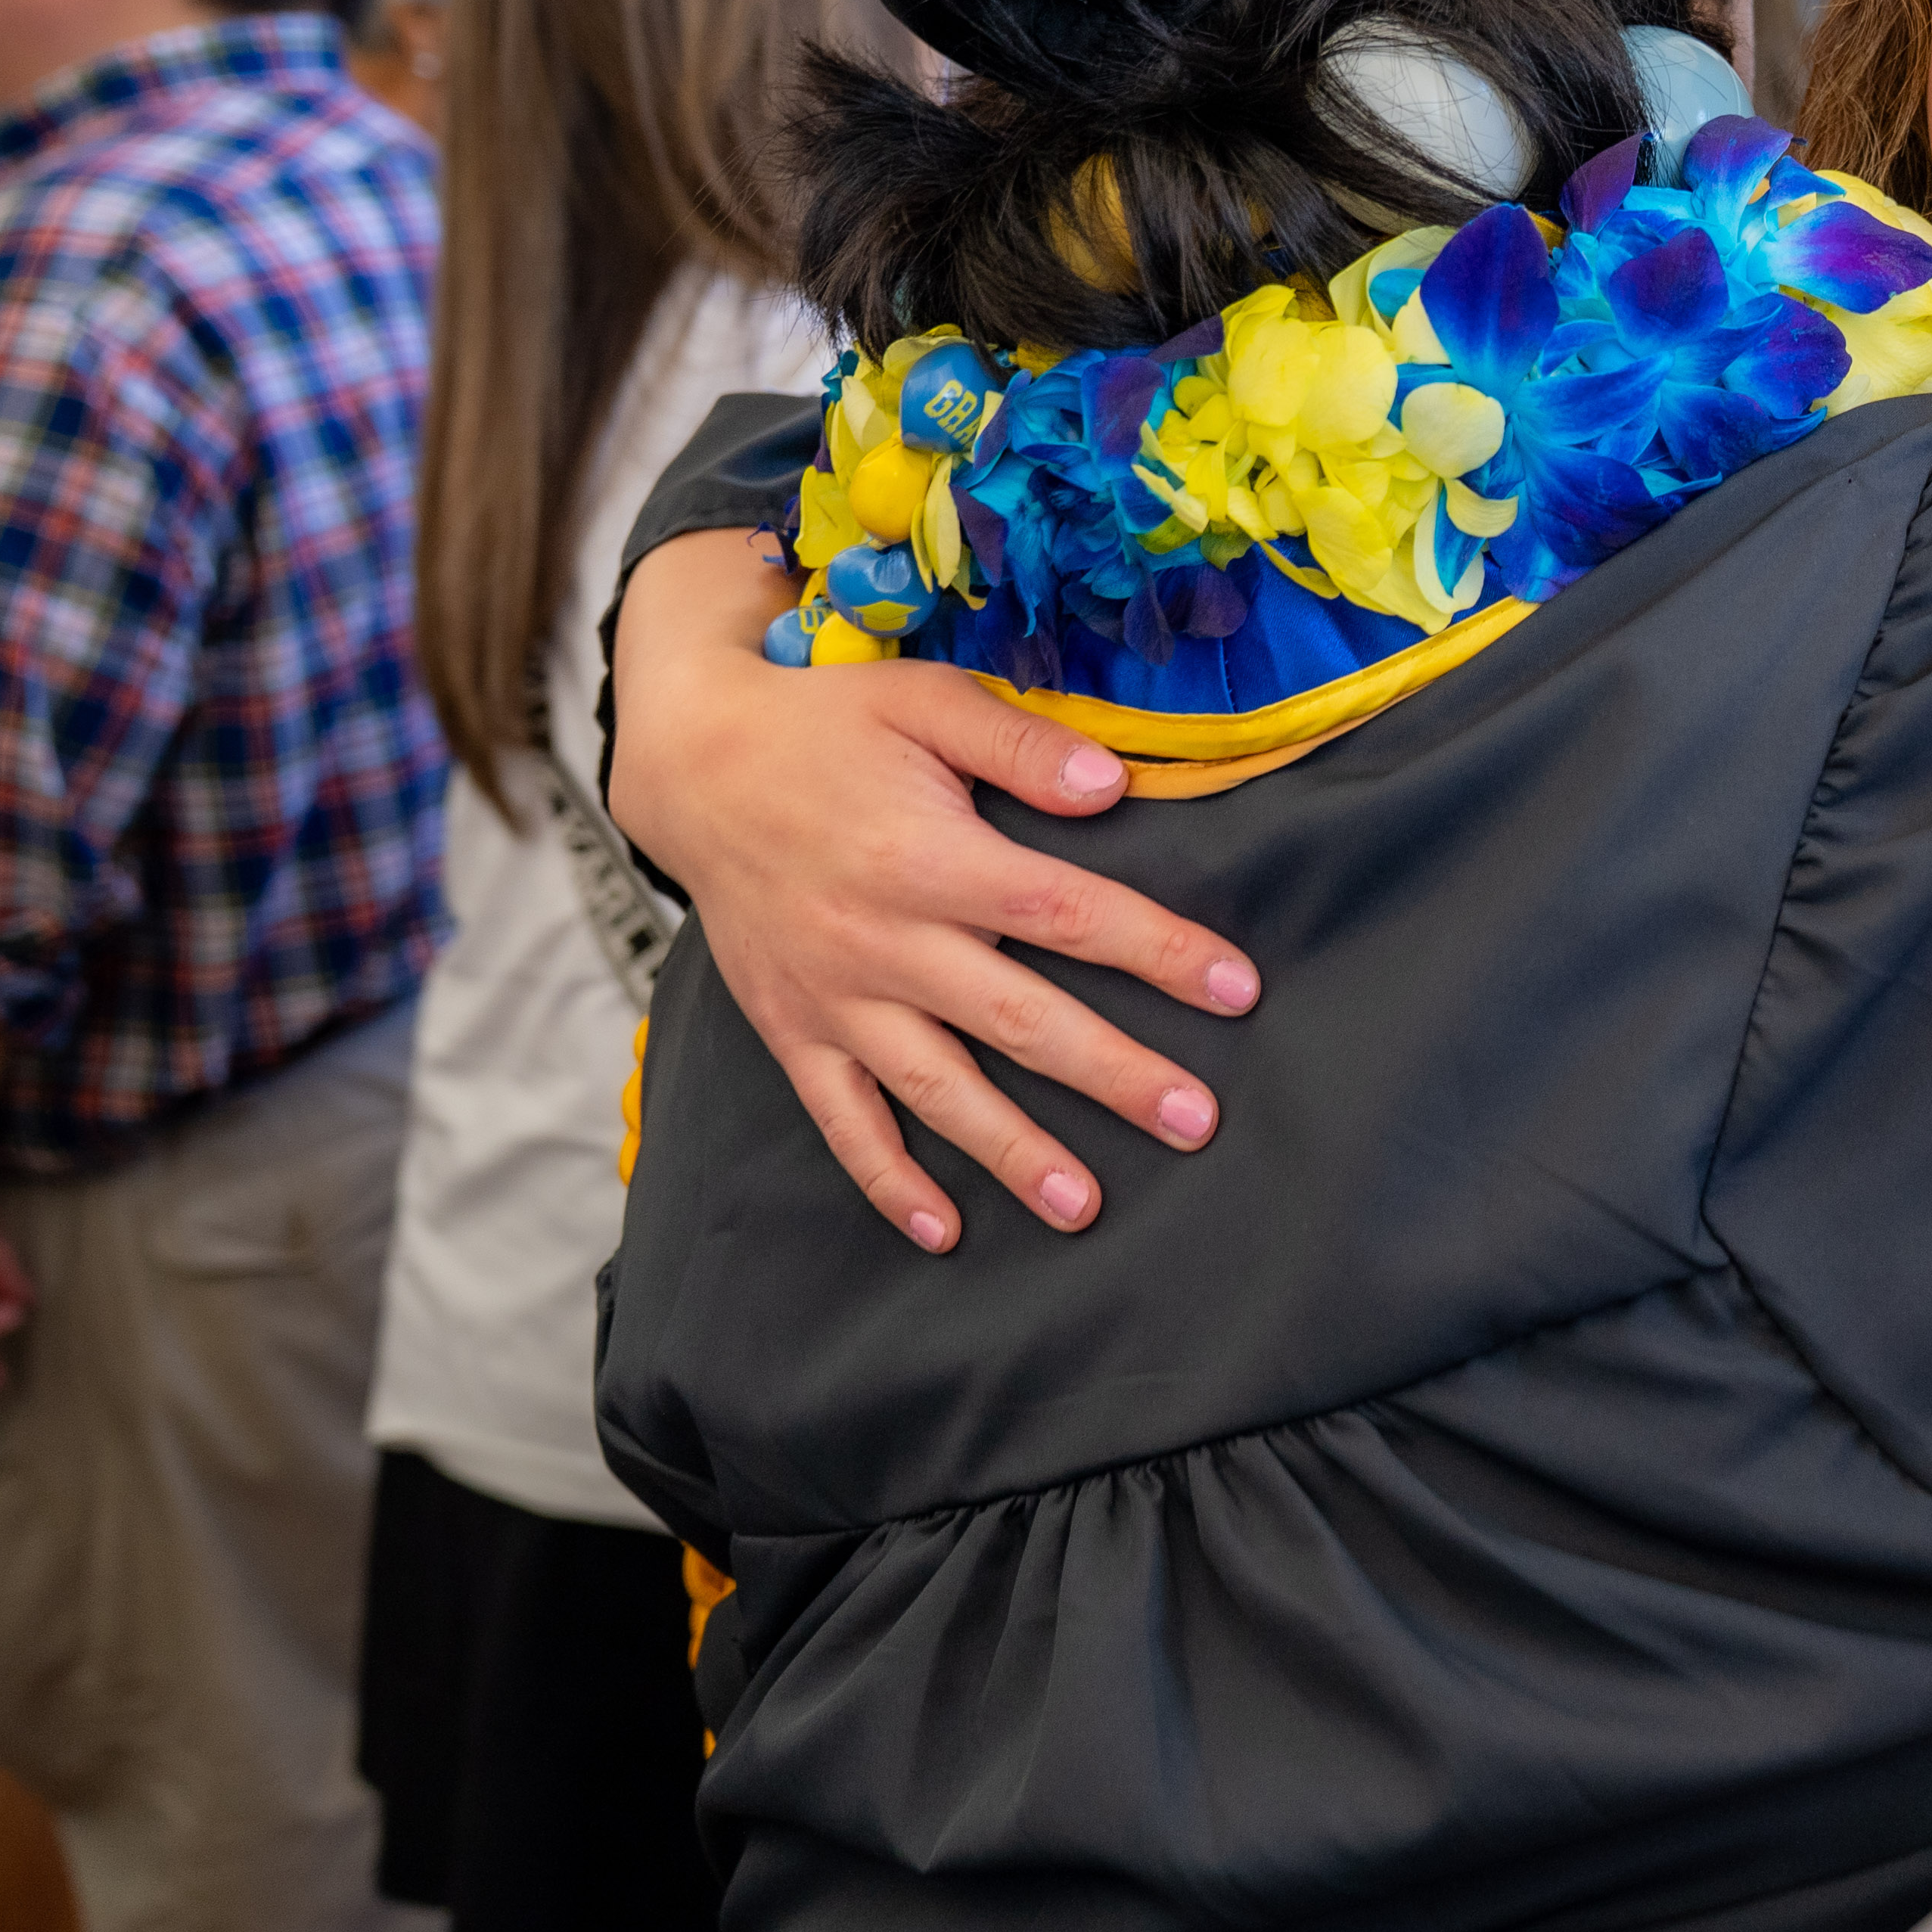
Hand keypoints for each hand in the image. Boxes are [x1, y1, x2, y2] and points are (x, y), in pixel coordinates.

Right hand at [607, 529, 1263, 1251]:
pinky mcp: (793, 1031)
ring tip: (1084, 1206)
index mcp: (929, 857)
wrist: (694, 767)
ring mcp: (836, 998)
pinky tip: (943, 1229)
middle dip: (1115, 1076)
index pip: (1067, 913)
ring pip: (939, 1090)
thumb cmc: (824, 727)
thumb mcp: (923, 701)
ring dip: (1014, 1152)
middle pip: (1021, 1020)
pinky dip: (889, 1180)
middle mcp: (884, 941)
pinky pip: (843, 1121)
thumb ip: (1019, 744)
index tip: (1237, 989)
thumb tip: (1112, 783)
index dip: (1157, 951)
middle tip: (1197, 1122)